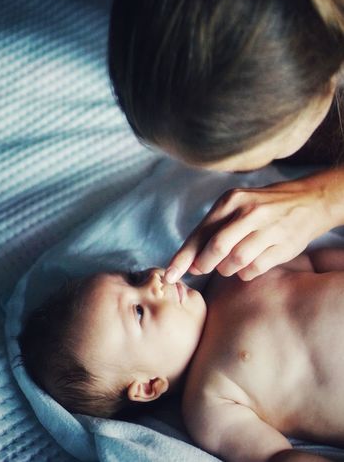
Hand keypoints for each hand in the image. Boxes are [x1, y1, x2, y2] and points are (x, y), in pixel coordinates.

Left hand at [165, 171, 338, 281]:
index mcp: (231, 200)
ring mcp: (269, 228)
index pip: (201, 232)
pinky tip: (246, 266)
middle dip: (204, 264)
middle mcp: (249, 211)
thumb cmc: (261, 207)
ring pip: (236, 260)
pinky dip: (245, 273)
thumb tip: (189, 263)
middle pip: (217, 247)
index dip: (183, 257)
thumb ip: (212, 230)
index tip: (169, 275)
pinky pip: (255, 268)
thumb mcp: (236, 206)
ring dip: (226, 269)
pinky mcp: (284, 245)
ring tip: (227, 265)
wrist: (307, 201)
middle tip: (202, 270)